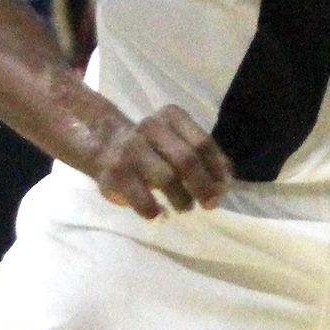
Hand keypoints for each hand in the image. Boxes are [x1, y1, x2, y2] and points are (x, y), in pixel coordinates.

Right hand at [87, 105, 229, 216]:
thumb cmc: (151, 147)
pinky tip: (158, 213)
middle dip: (203, 186)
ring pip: (167, 178)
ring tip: (186, 207)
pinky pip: (141, 198)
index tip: (223, 187)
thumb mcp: (177, 141)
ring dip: (182, 198)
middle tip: (210, 203)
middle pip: (187, 159)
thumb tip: (226, 179)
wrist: (102, 144)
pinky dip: (154, 209)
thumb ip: (202, 155)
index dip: (217, 168)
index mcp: (170, 116)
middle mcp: (150, 127)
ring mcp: (130, 149)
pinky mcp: (115, 172)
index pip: (202, 143)